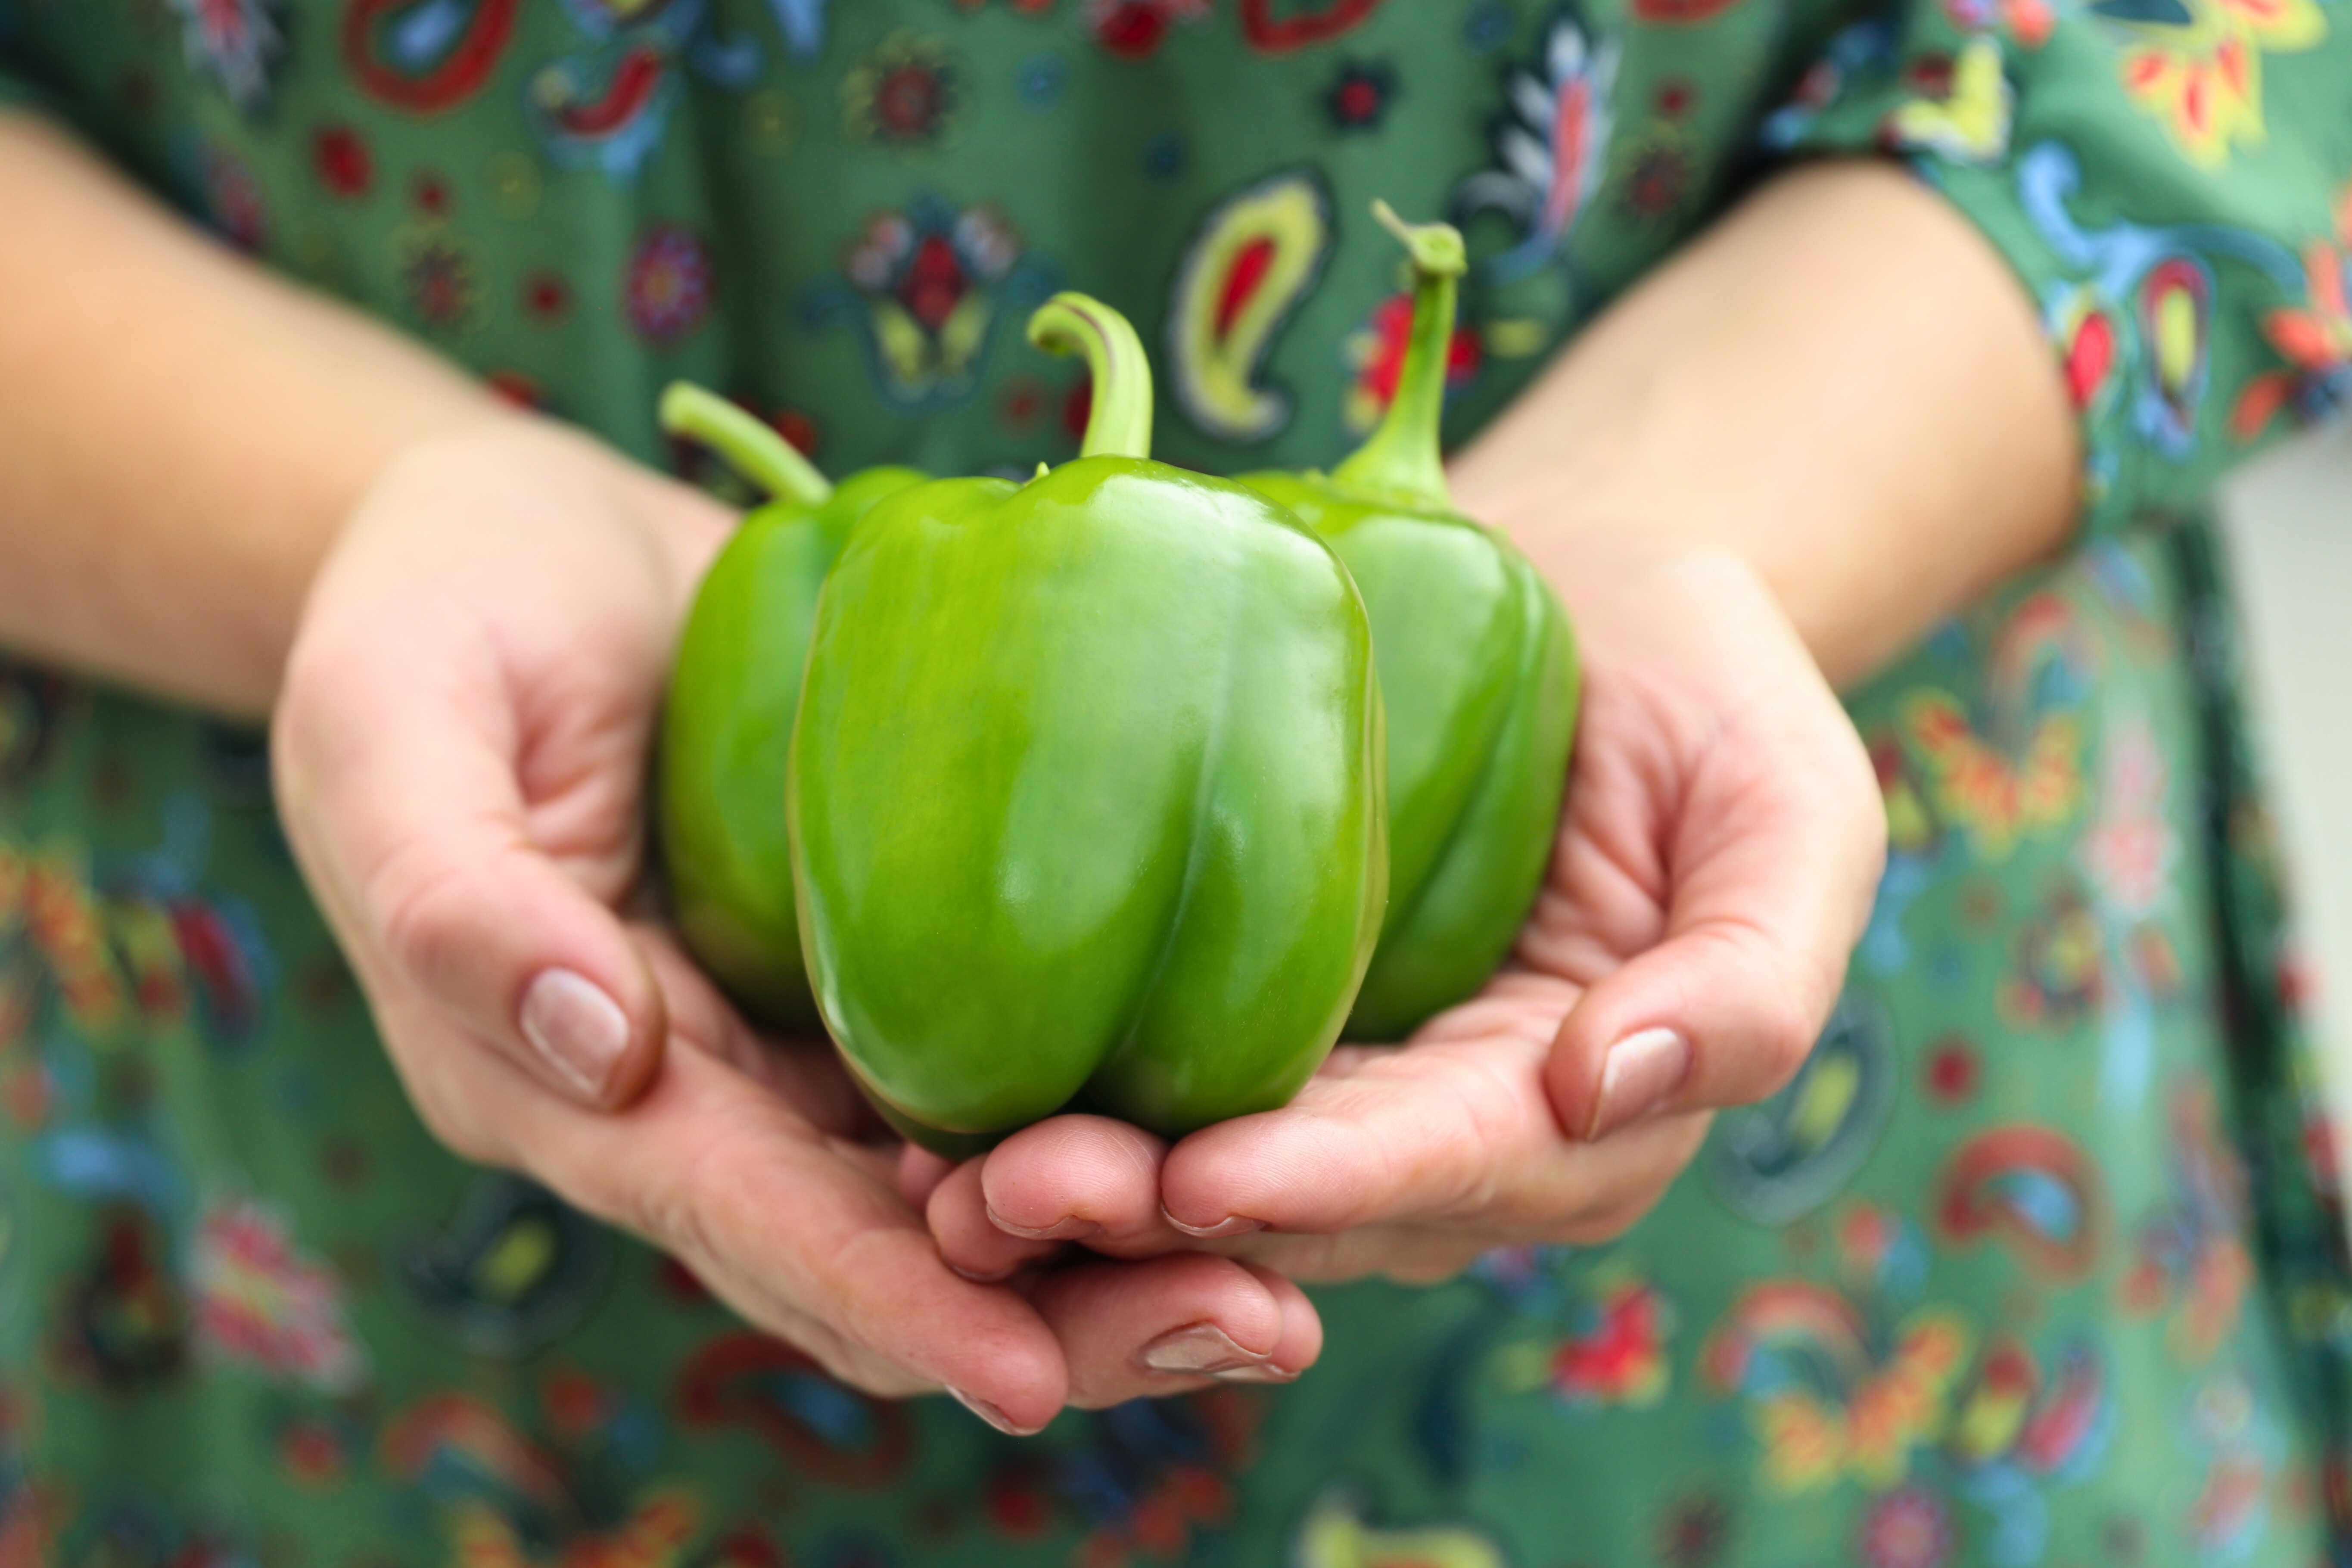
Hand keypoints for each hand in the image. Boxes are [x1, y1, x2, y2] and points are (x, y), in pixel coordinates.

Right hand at [272, 419, 1313, 1424]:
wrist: (523, 546)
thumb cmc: (428, 618)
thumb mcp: (389, 725)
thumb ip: (457, 897)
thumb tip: (604, 1048)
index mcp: (564, 1083)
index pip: (746, 1220)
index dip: (884, 1298)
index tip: (1023, 1373)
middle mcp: (702, 1097)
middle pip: (889, 1253)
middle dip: (1055, 1314)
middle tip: (1247, 1328)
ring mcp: (801, 1039)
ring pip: (967, 1193)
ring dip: (1117, 1249)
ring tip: (1281, 1283)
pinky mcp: (884, 959)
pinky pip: (1002, 1072)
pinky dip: (1110, 1119)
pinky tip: (1239, 1132)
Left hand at [922, 533, 1885, 1285]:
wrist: (1594, 594)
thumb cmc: (1708, 691)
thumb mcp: (1790, 811)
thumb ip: (1747, 976)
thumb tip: (1609, 1086)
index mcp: (1586, 1111)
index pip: (1455, 1165)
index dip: (1334, 1181)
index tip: (1207, 1176)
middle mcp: (1455, 1130)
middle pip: (1308, 1205)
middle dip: (1162, 1218)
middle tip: (1007, 1196)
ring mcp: (1349, 1084)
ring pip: (1212, 1177)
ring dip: (1084, 1195)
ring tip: (941, 1179)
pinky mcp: (1259, 1011)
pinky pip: (1164, 1082)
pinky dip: (1062, 1102)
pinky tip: (938, 1103)